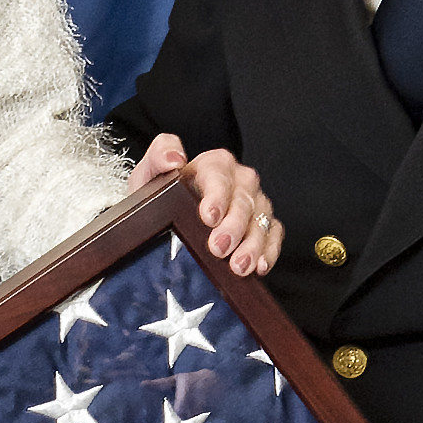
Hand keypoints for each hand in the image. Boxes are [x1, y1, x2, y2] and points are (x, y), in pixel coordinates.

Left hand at [128, 133, 280, 276]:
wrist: (168, 218)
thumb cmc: (161, 196)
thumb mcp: (149, 175)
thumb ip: (158, 157)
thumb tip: (175, 158)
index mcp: (212, 165)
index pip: (219, 174)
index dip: (217, 195)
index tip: (209, 217)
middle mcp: (237, 180)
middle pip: (243, 199)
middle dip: (233, 226)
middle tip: (219, 247)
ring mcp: (253, 202)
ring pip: (261, 218)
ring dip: (252, 244)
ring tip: (238, 265)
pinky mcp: (263, 223)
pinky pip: (273, 234)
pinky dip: (269, 250)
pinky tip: (259, 266)